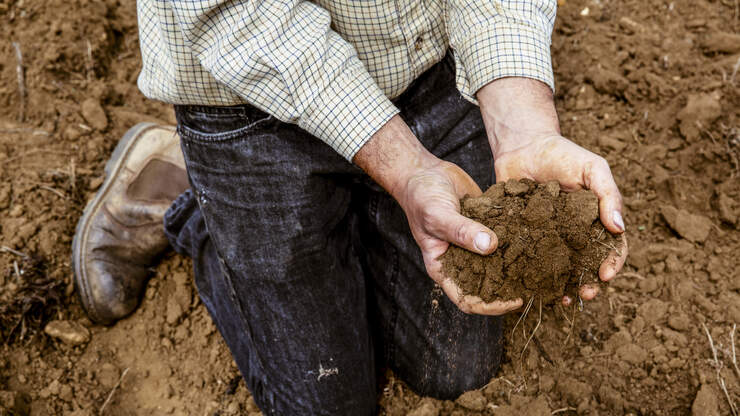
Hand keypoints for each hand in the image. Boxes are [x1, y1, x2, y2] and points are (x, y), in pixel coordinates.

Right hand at [354, 116, 522, 314]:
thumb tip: (490, 246)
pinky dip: (517, 237)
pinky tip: (536, 233)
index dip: (491, 306)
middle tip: (537, 283)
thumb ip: (462, 231)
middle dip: (510, 287)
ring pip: (498, 261)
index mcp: (443, 268)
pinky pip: (503, 237)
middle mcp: (460, 260)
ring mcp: (474, 244)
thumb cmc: (421, 197)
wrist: (423, 171)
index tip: (515, 300)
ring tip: (542, 262)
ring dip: (517, 263)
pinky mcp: (486, 226)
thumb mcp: (438, 215)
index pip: (468, 300)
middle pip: (488, 285)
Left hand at [478, 78, 627, 304]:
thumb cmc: (562, 154)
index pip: (612, 247)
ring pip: (559, 269)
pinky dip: (531, 276)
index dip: (613, 263)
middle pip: (586, 265)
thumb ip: (608, 194)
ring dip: (562, 287)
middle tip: (585, 294)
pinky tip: (529, 286)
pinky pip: (528, 260)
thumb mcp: (592, 168)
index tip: (605, 275)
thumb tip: (619, 227)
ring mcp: (549, 237)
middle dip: (589, 283)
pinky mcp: (523, 237)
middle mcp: (574, 233)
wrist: (522, 146)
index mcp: (595, 220)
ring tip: (560, 299)